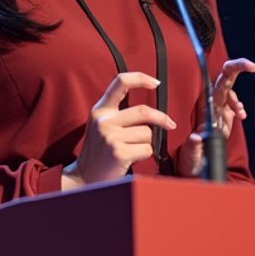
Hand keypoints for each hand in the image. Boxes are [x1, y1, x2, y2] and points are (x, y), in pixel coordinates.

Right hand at [61, 71, 176, 189]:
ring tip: (131, 150)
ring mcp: (110, 136)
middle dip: (161, 118)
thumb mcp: (102, 125)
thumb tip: (150, 109)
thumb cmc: (100, 151)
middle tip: (170, 124)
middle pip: (143, 112)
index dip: (140, 78)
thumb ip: (119, 113)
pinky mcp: (118, 152)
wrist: (84, 177)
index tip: (156, 83)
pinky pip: (146, 149)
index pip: (120, 82)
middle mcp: (104, 120)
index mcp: (100, 109)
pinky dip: (144, 155)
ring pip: (147, 133)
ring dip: (146, 143)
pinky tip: (131, 159)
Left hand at [176, 57, 254, 177]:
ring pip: (229, 93)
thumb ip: (194, 147)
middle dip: (238, 68)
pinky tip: (240, 115)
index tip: (246, 67)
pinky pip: (232, 106)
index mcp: (205, 109)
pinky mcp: (223, 120)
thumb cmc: (190, 162)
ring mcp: (217, 113)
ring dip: (237, 98)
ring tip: (240, 113)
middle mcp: (211, 108)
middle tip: (252, 66)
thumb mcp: (191, 156)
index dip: (231, 70)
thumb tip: (197, 137)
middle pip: (224, 80)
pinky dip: (239, 107)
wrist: (193, 171)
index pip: (217, 84)